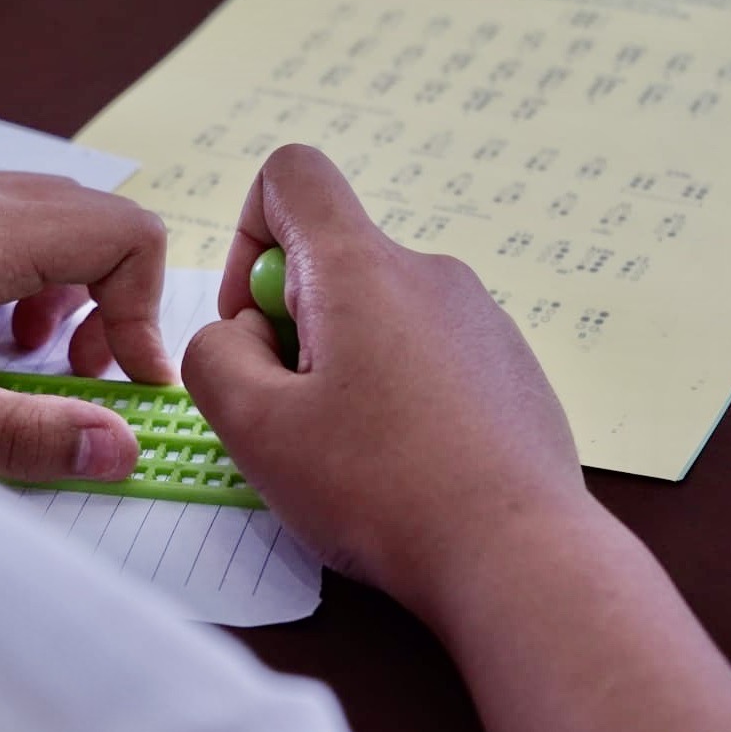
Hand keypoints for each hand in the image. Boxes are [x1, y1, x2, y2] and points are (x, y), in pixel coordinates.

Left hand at [0, 169, 173, 480]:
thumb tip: (122, 449)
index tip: (128, 382)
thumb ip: (31, 434)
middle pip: (100, 223)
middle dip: (115, 302)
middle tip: (86, 374)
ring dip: (72, 293)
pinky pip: (11, 230)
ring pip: (58, 224)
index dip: (145, 311)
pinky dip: (28, 281)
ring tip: (37, 356)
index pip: (126, 235)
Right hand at [182, 145, 589, 605]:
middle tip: (297, 416)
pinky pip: (427, 355)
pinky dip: (397, 394)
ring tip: (353, 453)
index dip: (248, 234)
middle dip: (292, 329)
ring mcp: (479, 320)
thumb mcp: (254, 428)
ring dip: (344, 367)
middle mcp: (429, 275)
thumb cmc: (384, 491)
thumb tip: (239, 336)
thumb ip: (213, 357)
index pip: (292, 176)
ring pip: (378, 315)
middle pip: (332, 261)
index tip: (252, 323)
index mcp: (363, 269)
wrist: (518, 555)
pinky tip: (405, 466)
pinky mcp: (508, 367)